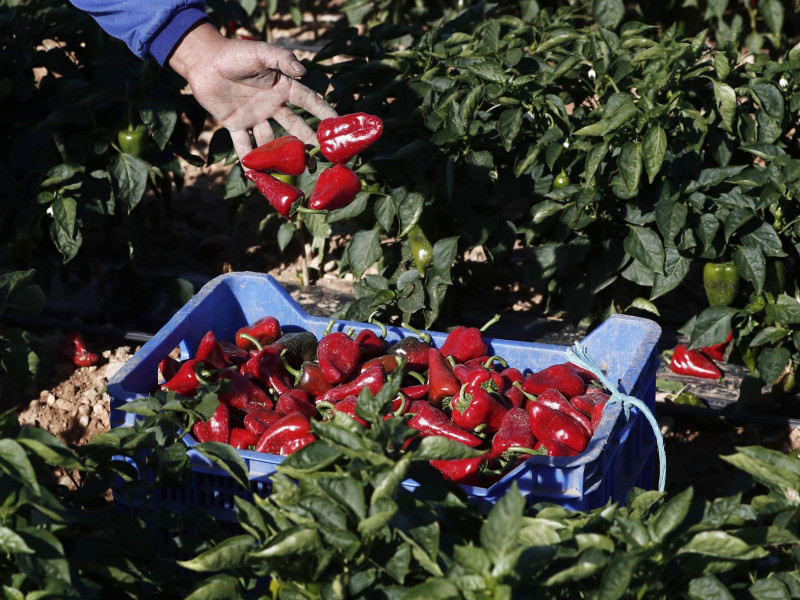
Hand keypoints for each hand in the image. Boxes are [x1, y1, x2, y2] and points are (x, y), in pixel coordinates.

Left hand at [169, 22, 336, 160]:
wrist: (203, 61)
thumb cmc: (234, 53)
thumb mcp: (260, 51)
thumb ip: (281, 58)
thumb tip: (303, 71)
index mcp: (282, 86)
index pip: (308, 101)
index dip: (323, 112)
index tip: (339, 125)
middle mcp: (272, 104)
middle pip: (295, 127)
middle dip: (309, 142)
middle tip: (321, 158)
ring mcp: (255, 116)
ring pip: (272, 140)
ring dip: (282, 156)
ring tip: (294, 172)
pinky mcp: (236, 124)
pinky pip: (245, 145)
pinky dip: (249, 161)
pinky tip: (256, 176)